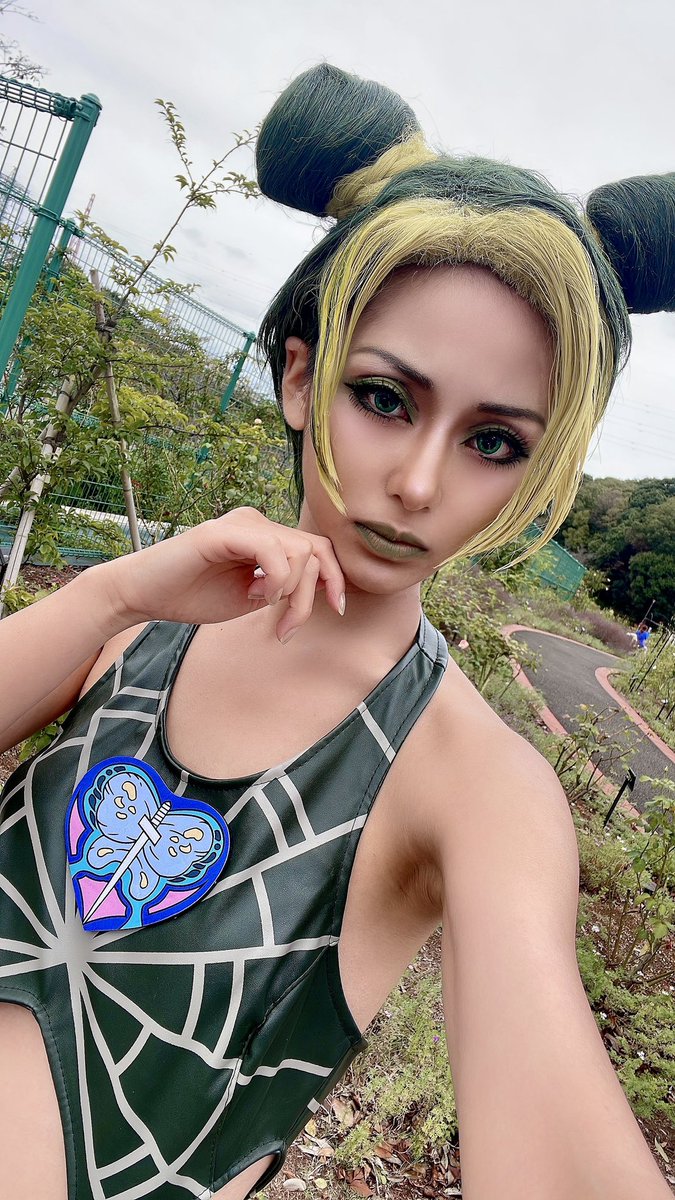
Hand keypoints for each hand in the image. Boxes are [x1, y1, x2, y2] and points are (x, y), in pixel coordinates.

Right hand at [95, 508, 345, 642]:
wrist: (142, 595)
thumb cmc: (191, 596)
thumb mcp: (251, 597)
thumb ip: (283, 589)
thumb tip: (322, 589)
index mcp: (265, 536)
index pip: (318, 547)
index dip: (335, 578)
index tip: (337, 609)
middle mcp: (257, 522)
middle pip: (316, 550)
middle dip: (313, 594)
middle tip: (288, 626)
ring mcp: (240, 524)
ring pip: (300, 550)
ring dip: (294, 592)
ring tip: (268, 612)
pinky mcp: (222, 532)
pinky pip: (271, 549)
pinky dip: (277, 578)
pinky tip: (258, 596)